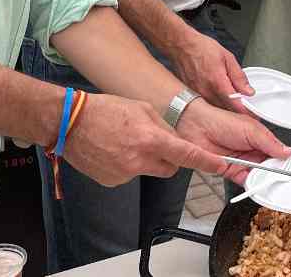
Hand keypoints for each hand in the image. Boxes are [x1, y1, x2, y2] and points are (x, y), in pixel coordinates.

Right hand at [62, 93, 224, 186]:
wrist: (70, 122)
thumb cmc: (105, 110)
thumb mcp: (142, 108)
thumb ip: (163, 127)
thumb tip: (175, 141)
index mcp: (150, 139)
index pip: (187, 155)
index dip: (206, 162)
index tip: (220, 166)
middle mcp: (139, 160)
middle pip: (170, 168)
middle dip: (169, 158)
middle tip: (153, 141)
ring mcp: (124, 174)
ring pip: (149, 171)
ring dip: (145, 160)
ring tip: (125, 141)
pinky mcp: (112, 181)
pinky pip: (130, 175)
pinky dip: (127, 165)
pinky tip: (114, 150)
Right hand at [170, 27, 252, 112]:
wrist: (182, 47)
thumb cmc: (202, 48)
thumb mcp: (227, 58)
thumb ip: (239, 76)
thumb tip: (248, 91)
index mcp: (218, 83)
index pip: (235, 104)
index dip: (246, 112)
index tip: (254, 114)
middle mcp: (206, 92)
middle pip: (226, 111)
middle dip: (238, 112)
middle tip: (246, 107)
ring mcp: (198, 96)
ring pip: (216, 110)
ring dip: (226, 109)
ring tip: (233, 102)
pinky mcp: (193, 96)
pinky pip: (207, 105)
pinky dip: (215, 105)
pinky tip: (219, 99)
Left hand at [175, 100, 290, 185]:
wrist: (197, 128)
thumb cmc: (221, 121)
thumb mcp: (251, 130)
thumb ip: (270, 142)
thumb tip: (287, 151)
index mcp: (260, 138)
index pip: (277, 152)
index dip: (285, 160)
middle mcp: (252, 150)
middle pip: (269, 166)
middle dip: (275, 172)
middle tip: (281, 176)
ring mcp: (242, 161)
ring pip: (258, 175)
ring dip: (263, 178)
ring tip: (267, 180)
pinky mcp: (231, 171)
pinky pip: (244, 181)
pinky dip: (250, 184)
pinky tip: (255, 185)